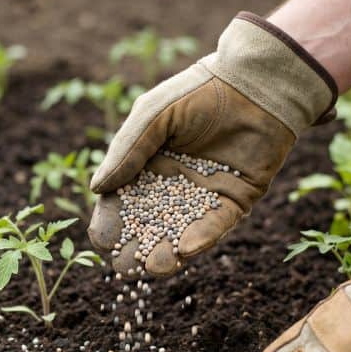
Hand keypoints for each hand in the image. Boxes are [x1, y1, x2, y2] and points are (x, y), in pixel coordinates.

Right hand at [88, 13, 336, 277]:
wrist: (254, 85)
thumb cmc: (197, 92)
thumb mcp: (152, 116)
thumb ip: (126, 151)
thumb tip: (96, 189)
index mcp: (144, 168)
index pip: (119, 206)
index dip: (109, 225)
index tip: (104, 239)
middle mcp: (171, 188)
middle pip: (146, 229)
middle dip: (135, 249)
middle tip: (127, 265)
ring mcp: (203, 198)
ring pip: (180, 234)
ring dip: (167, 253)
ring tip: (157, 267)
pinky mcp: (235, 202)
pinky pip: (216, 226)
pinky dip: (201, 239)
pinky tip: (187, 250)